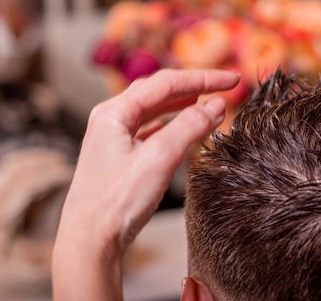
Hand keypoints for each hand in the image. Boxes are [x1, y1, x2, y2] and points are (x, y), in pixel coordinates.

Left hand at [52, 69, 239, 300]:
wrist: (89, 242)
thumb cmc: (115, 202)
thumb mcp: (159, 158)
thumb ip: (190, 127)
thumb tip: (217, 105)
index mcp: (113, 112)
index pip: (165, 83)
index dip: (203, 78)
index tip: (231, 79)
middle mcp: (110, 119)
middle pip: (158, 91)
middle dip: (193, 86)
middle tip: (224, 86)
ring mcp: (113, 138)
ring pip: (154, 110)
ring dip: (182, 104)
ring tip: (207, 100)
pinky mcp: (119, 158)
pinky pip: (149, 130)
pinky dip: (171, 125)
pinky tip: (183, 128)